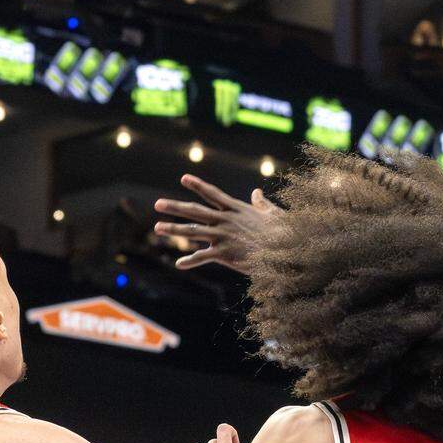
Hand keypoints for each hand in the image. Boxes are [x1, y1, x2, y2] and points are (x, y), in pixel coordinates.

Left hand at [154, 175, 279, 272]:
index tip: (183, 178)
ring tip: (158, 228)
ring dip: (173, 229)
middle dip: (174, 207)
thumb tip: (257, 193)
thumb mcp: (272, 212)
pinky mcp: (225, 253)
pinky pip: (203, 256)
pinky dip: (191, 261)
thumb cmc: (282, 231)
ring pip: (193, 231)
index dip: (197, 185)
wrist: (285, 249)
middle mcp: (225, 220)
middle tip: (157, 204)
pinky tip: (180, 264)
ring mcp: (223, 236)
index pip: (212, 193)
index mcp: (236, 209)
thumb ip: (261, 203)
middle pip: (195, 211)